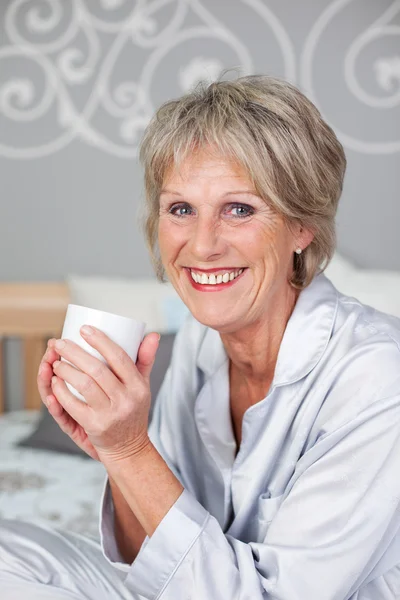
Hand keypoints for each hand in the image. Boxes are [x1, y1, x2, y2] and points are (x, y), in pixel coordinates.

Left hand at [47, 326, 159, 462]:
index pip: (120, 358)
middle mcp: (126, 399)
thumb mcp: (143, 386)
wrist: (129, 448)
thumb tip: (153, 334)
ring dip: (66, 370)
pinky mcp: (94, 426)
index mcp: (138, 386)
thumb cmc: (133, 411)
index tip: (84, 329)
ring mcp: (109, 414)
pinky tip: (54, 382)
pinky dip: (61, 391)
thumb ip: (145, 360)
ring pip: (83, 385)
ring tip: (56, 362)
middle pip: (97, 370)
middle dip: (75, 353)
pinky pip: (73, 405)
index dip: (101, 341)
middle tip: (60, 343)